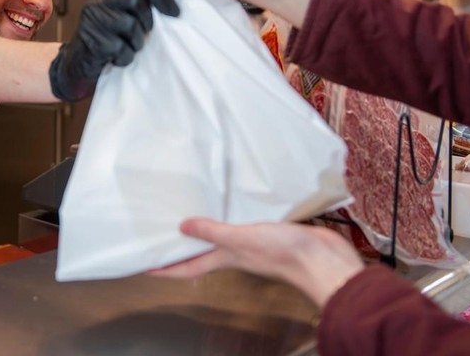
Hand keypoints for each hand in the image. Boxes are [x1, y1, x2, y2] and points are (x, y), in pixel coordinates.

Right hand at [49, 0, 178, 101]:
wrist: (76, 65)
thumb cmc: (105, 41)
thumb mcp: (119, 17)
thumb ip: (137, 8)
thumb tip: (173, 10)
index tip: (175, 12)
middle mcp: (99, 1)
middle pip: (136, 1)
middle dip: (147, 22)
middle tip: (145, 35)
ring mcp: (93, 20)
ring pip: (131, 25)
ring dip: (137, 43)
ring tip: (128, 48)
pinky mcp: (93, 41)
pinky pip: (122, 48)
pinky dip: (125, 57)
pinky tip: (117, 59)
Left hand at [150, 218, 364, 307]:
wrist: (323, 258)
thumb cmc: (284, 253)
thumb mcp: (242, 239)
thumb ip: (213, 233)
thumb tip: (181, 227)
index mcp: (226, 258)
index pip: (188, 267)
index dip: (166, 268)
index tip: (145, 266)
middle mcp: (237, 253)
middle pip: (202, 252)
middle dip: (183, 246)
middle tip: (163, 232)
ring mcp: (254, 242)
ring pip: (223, 236)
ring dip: (208, 227)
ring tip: (190, 210)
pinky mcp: (271, 230)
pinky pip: (245, 222)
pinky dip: (235, 214)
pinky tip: (232, 200)